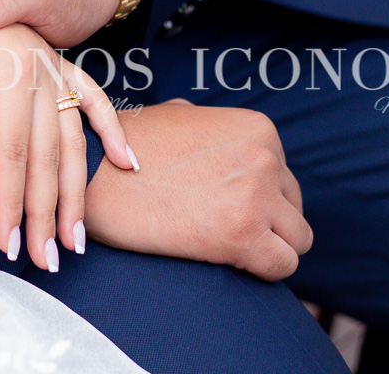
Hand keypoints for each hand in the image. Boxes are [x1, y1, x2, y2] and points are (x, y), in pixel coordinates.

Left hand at [0, 24, 133, 270]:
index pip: (9, 150)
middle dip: (44, 214)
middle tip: (45, 259)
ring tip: (76, 240)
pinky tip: (128, 164)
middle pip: (46, 156)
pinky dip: (113, 131)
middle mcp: (40, 73)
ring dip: (76, 194)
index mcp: (6, 72)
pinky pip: (95, 101)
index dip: (9, 200)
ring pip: (73, 141)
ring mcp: (56, 71)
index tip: (7, 241)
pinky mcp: (64, 69)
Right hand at [84, 100, 312, 281]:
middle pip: (294, 207)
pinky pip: (283, 266)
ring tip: (224, 247)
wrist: (91, 175)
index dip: (256, 197)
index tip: (221, 206)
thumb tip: (229, 143)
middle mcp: (265, 157)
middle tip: (220, 228)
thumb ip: (215, 130)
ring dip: (267, 247)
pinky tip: (226, 262)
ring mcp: (257, 195)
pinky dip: (261, 271)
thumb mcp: (179, 117)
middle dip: (265, 221)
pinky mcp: (243, 234)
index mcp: (257, 128)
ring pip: (297, 239)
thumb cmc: (126, 149)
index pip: (284, 175)